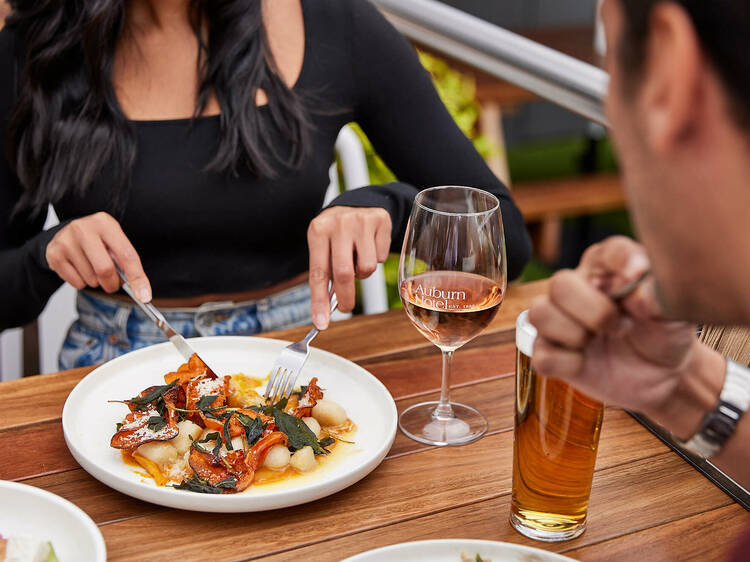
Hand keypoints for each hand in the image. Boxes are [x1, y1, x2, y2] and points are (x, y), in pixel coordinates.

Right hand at [45, 212, 151, 301]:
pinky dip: (82, 283)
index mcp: (105, 223)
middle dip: (112, 284)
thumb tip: (142, 291)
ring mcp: (66, 240)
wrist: (67, 234)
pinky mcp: (54, 253)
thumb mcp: (114, 243)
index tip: (144, 296)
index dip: (137, 278)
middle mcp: (84, 228)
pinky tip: (80, 270)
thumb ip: (126, 262)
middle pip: (105, 269)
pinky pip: (76, 282)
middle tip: (112, 285)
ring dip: (96, 282)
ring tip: (92, 269)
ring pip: (90, 278)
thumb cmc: (97, 241)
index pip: (126, 255)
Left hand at [307, 206, 390, 328]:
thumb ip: (325, 273)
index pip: (318, 273)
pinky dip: (375, 258)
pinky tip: (369, 246)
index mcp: (318, 231)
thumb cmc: (336, 234)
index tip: (321, 323)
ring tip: (357, 259)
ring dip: (362, 273)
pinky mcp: (380, 221)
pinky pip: (380, 257)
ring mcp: (361, 221)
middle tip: (345, 307)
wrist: (358, 203)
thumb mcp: (323, 246)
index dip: (319, 301)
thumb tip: (325, 311)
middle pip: (343, 273)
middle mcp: (339, 224)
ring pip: (366, 268)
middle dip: (345, 297)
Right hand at [528, 236, 716, 432]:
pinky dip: (566, 363)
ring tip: (597, 342)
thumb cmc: (664, 334)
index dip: (623, 263)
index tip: (641, 280)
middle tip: (621, 327)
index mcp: (608, 269)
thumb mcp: (674, 313)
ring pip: (539, 313)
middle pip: (560, 283)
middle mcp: (577, 288)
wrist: (661, 377)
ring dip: (574, 334)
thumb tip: (635, 296)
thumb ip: (658, 296)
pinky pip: (540, 355)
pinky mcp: (550, 353)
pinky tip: (584, 364)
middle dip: (593, 311)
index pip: (609, 252)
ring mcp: (559, 321)